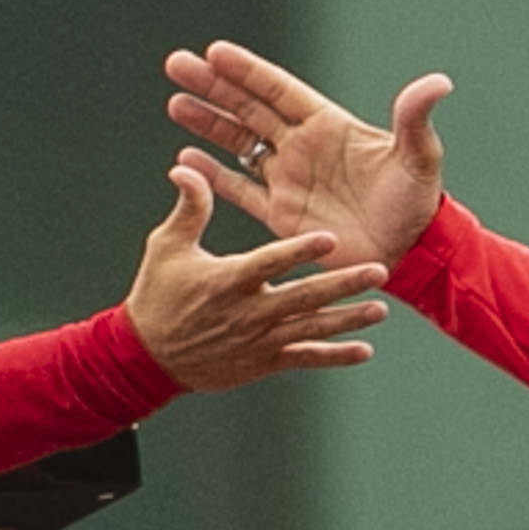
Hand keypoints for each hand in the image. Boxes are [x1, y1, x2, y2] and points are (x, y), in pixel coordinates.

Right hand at [122, 158, 386, 395]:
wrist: (148, 357)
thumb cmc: (157, 295)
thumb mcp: (166, 247)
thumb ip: (189, 208)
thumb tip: (187, 166)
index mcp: (228, 280)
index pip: (270, 263)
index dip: (300, 251)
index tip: (330, 239)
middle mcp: (249, 312)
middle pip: (304, 297)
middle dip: (342, 284)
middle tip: (378, 271)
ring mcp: (259, 340)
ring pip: (311, 329)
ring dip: (347, 320)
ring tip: (380, 310)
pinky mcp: (264, 363)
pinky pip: (304, 359)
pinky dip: (334, 357)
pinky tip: (364, 351)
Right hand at [170, 42, 452, 271]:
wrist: (410, 254)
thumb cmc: (418, 203)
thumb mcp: (419, 158)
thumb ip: (415, 119)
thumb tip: (438, 82)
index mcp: (328, 126)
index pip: (278, 89)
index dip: (247, 71)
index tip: (214, 52)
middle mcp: (303, 147)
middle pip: (248, 108)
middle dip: (213, 86)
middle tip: (176, 64)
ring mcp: (289, 179)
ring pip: (238, 143)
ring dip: (208, 124)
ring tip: (175, 103)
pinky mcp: (282, 214)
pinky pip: (240, 189)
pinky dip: (214, 176)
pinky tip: (186, 160)